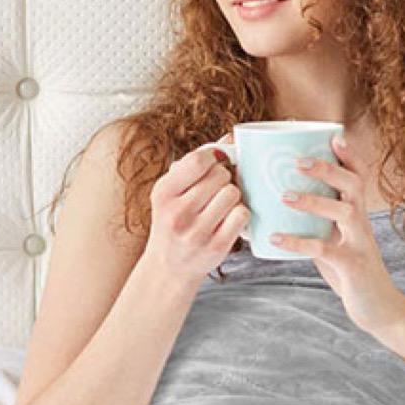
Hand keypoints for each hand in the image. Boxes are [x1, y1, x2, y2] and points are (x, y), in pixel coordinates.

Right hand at [143, 133, 246, 282]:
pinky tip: (227, 219)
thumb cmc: (174, 220)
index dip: (212, 160)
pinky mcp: (216, 248)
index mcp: (163, 193)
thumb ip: (195, 164)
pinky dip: (239, 214)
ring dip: (232, 197)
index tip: (210, 168)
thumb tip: (231, 138)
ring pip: (233, 193)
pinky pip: (242, 214)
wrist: (169, 266)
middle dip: (223, 179)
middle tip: (215, 190)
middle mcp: (177, 213)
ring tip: (220, 205)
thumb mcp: (172, 192)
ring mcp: (197, 233)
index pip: (200, 160)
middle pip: (221, 175)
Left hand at [268, 136, 404, 334]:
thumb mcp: (334, 240)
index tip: (334, 135)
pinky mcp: (352, 266)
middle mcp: (362, 223)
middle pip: (353, 185)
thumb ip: (315, 223)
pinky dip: (299, 243)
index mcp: (357, 214)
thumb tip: (276, 204)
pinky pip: (325, 251)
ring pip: (344, 212)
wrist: (378, 308)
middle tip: (298, 160)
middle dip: (328, 168)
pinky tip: (275, 239)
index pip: (358, 176)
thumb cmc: (349, 270)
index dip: (349, 155)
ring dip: (314, 201)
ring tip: (285, 196)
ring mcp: (359, 243)